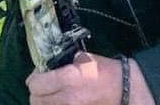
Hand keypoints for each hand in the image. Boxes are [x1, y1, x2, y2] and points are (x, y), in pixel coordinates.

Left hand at [26, 53, 154, 104]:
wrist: (125, 91)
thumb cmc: (105, 72)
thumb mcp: (83, 58)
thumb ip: (63, 63)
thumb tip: (48, 67)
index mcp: (68, 78)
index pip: (36, 84)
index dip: (35, 79)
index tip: (39, 76)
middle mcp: (67, 99)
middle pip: (35, 101)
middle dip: (37, 93)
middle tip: (44, 88)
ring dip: (45, 103)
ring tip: (51, 97)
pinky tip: (60, 102)